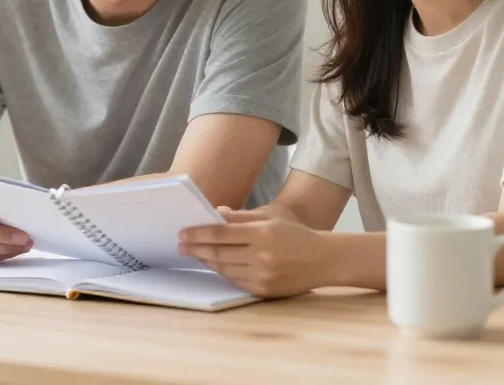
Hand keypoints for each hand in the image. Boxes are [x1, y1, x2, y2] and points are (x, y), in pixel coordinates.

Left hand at [178, 209, 331, 297]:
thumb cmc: (295, 234)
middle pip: (218, 253)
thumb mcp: (270, 218)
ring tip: (195, 254)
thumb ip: (241, 216)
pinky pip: (235, 281)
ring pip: (224, 269)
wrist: (323, 260)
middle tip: (180, 245)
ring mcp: (262, 275)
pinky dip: (222, 273)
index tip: (183, 233)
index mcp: (261, 233)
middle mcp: (261, 256)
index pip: (221, 233)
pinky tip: (214, 265)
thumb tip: (214, 213)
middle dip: (196, 248)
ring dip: (206, 261)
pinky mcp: (264, 290)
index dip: (198, 233)